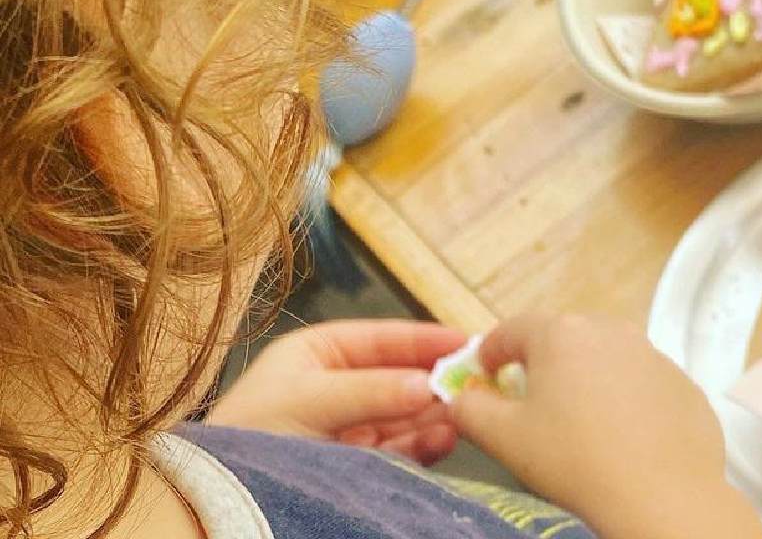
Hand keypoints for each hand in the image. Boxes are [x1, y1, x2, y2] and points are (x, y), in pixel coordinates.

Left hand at [209, 319, 465, 464]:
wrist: (212, 498)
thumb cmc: (249, 436)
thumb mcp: (308, 401)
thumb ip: (369, 391)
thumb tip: (425, 383)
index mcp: (315, 355)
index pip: (380, 339)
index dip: (422, 338)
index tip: (463, 340)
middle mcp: (333, 387)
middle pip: (397, 376)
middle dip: (433, 378)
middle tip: (473, 380)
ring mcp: (345, 427)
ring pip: (402, 414)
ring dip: (432, 413)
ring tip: (462, 412)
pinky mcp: (352, 464)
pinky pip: (397, 448)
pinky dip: (422, 443)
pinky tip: (443, 438)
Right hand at [451, 315, 761, 538]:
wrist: (663, 495)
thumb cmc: (573, 460)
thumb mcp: (504, 438)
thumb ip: (470, 410)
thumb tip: (461, 398)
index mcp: (560, 333)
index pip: (512, 329)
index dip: (491, 351)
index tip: (484, 374)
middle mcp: (609, 330)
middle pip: (563, 338)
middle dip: (543, 363)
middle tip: (532, 402)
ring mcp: (652, 354)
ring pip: (606, 358)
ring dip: (588, 380)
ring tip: (581, 423)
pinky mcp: (683, 383)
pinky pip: (642, 384)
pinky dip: (627, 401)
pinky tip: (625, 438)